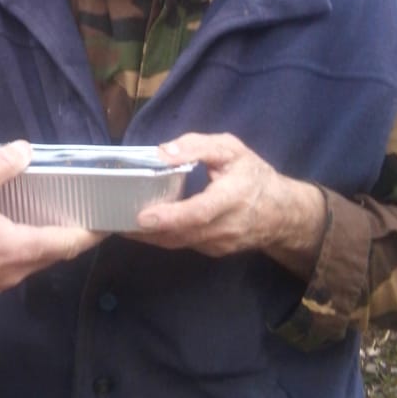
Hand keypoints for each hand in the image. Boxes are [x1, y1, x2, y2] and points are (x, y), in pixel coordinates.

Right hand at [0, 141, 104, 300]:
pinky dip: (21, 251)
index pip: (69, 244)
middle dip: (69, 236)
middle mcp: (15, 272)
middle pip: (54, 255)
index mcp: (19, 248)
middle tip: (78, 211)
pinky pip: (12, 268)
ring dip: (43, 243)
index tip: (108, 221)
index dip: (92, 233)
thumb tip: (25, 150)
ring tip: (45, 218)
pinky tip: (7, 233)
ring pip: (32, 263)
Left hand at [132, 132, 326, 276]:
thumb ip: (199, 146)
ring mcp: (218, 244)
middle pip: (181, 233)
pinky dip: (161, 237)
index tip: (143, 217)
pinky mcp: (212, 251)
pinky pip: (182, 244)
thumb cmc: (254, 176)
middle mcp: (225, 227)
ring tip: (119, 223)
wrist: (282, 213)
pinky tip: (142, 226)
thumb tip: (164, 151)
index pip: (199, 213)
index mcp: (232, 198)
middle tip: (114, 218)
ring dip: (148, 236)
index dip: (170, 217)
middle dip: (146, 229)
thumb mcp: (232, 150)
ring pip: (177, 242)